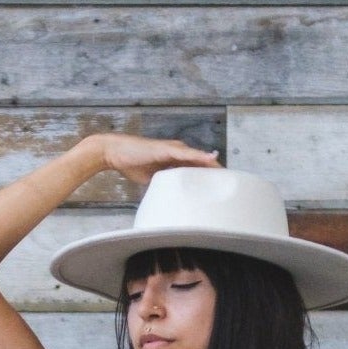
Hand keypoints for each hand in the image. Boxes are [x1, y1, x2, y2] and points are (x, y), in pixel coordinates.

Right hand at [96, 134, 221, 189]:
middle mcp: (178, 152)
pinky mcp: (167, 149)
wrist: (116, 153)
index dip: (210, 176)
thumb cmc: (132, 165)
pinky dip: (199, 157)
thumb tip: (169, 199)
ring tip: (227, 174)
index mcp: (175, 160)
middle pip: (202, 163)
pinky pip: (187, 154)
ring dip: (213, 165)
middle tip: (231, 184)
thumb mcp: (152, 179)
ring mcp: (174, 149)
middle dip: (216, 172)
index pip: (197, 168)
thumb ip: (163, 185)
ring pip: (199, 157)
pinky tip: (211, 160)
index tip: (222, 187)